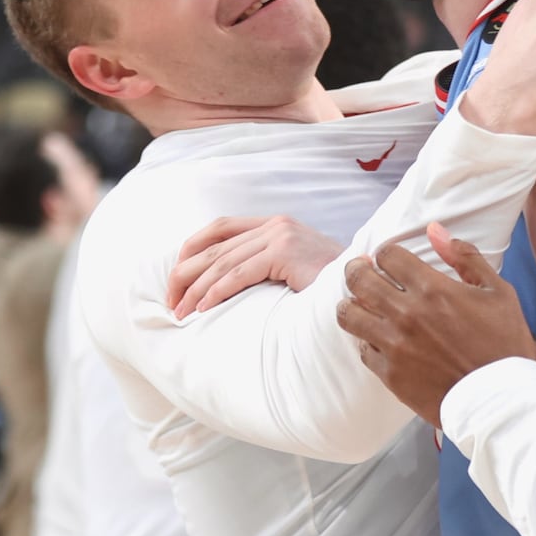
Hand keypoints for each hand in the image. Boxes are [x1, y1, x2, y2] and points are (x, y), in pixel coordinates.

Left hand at [166, 214, 341, 318]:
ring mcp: (282, 235)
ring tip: (181, 311)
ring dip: (196, 289)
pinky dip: (216, 291)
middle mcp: (277, 225)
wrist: (365, 288)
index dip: (191, 250)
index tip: (175, 278)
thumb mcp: (292, 271)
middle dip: (185, 274)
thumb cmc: (329, 288)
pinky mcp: (286, 252)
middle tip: (170, 301)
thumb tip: (223, 286)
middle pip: (215, 245)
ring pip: (223, 261)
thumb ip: (264, 267)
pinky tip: (203, 308)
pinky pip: (239, 273)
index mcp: (277, 224)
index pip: (220, 227)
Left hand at [337, 224, 533, 427]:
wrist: (501, 400)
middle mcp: (407, 314)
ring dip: (350, 303)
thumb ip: (465, 257)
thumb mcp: (497, 292)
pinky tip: (375, 337)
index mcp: (434, 289)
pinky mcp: (390, 374)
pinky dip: (365, 339)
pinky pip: (361, 349)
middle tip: (361, 270)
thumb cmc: (504, 343)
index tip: (389, 260)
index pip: (388, 256)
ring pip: (348, 314)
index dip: (386, 253)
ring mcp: (395, 345)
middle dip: (357, 269)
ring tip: (357, 303)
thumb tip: (434, 230)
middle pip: (359, 279)